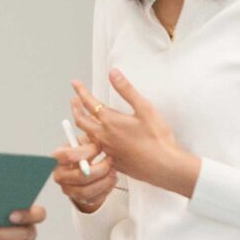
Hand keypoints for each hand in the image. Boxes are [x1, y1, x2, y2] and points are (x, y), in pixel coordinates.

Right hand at [52, 138, 116, 213]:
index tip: (97, 148)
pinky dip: (106, 189)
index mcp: (57, 158)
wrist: (85, 169)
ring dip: (104, 181)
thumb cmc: (84, 153)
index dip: (84, 152)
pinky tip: (111, 178)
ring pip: (86, 191)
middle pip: (79, 176)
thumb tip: (98, 139)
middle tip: (110, 161)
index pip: (66, 156)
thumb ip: (90, 139)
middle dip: (99, 169)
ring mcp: (69, 190)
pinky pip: (94, 199)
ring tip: (112, 170)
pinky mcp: (80, 200)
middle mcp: (60, 176)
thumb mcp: (85, 141)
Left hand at [71, 70, 199, 197]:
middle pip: (81, 121)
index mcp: (110, 121)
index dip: (80, 91)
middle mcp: (104, 137)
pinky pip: (97, 150)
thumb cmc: (158, 139)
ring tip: (83, 118)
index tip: (75, 84)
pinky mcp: (113, 162)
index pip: (89, 102)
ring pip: (87, 136)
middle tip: (74, 100)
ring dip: (83, 125)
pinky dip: (92, 141)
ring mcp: (108, 151)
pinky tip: (98, 141)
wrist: (165, 167)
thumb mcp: (144, 108)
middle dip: (76, 108)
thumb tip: (113, 73)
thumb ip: (126, 90)